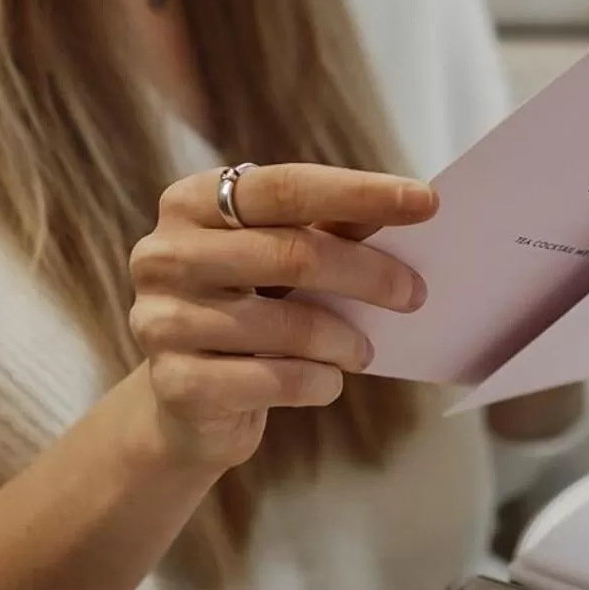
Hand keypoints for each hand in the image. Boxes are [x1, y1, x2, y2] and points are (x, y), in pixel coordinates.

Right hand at [127, 164, 435, 470]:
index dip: (360, 192)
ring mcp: (162, 321)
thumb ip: (326, 231)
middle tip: (416, 295)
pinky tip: (327, 383)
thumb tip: (407, 208)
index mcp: (190, 204)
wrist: (183, 401)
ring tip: (363, 353)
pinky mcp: (175, 384)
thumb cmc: (244, 313)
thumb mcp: (275, 262)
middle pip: (292, 254)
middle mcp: (165, 255)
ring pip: (287, 325)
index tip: (426, 202)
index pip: (286, 188)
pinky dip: (317, 383)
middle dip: (369, 275)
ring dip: (345, 341)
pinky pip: (273, 381)